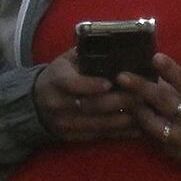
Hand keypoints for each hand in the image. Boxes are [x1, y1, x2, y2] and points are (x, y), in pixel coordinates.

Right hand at [30, 52, 148, 143]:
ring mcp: (64, 123)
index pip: (71, 83)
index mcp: (56, 79)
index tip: (111, 83)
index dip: (91, 84)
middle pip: (90, 106)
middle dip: (117, 101)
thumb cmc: (60, 74)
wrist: (36, 103)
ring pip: (96, 124)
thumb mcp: (67, 60)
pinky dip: (119, 133)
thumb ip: (87, 53)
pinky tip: (137, 127)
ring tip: (144, 111)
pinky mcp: (72, 137)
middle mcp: (57, 103)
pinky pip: (98, 136)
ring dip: (122, 119)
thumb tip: (117, 43)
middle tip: (141, 95)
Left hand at [132, 53, 180, 175]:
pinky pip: (152, 136)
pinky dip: (143, 125)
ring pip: (151, 121)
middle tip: (122, 76)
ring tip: (124, 98)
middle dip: (140, 87)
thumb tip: (156, 74)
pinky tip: (134, 117)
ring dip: (136, 108)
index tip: (155, 57)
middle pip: (162, 100)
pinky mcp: (172, 152)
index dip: (170, 69)